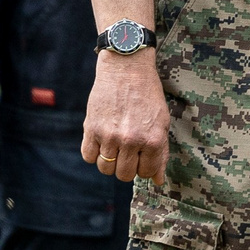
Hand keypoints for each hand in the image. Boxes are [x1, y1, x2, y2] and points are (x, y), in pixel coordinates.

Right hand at [81, 50, 168, 183]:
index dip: (144, 166)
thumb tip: (158, 181)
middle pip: (124, 175)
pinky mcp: (92, 128)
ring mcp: (110, 135)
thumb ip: (160, 153)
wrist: (126, 68)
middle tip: (127, 151)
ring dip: (109, 161)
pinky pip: (88, 156)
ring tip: (113, 145)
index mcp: (153, 140)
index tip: (141, 155)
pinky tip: (100, 141)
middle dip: (126, 167)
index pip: (147, 173)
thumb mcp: (161, 122)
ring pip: (106, 168)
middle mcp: (131, 141)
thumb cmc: (147, 94)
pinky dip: (93, 153)